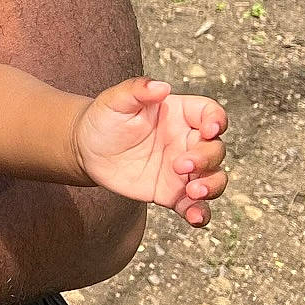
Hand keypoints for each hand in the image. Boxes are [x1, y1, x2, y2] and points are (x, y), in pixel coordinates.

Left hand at [74, 78, 227, 226]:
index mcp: (180, 114)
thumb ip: (137, 89)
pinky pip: (194, 205)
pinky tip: (194, 217)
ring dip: (211, 186)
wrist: (87, 150)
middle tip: (180, 166)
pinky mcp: (172, 193)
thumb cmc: (104, 118)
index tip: (209, 130)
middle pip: (215, 149)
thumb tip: (161, 86)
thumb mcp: (116, 100)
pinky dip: (200, 213)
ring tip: (193, 192)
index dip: (217, 120)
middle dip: (206, 158)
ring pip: (214, 178)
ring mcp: (182, 170)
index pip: (211, 113)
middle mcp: (187, 141)